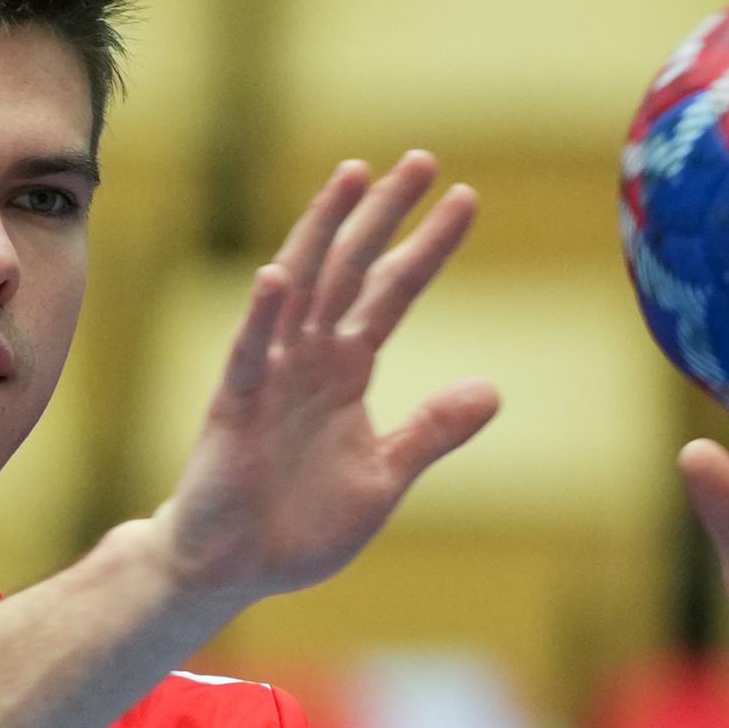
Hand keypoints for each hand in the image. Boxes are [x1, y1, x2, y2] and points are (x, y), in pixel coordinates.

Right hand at [150, 151, 500, 606]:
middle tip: (422, 159)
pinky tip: (277, 276)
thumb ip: (431, 431)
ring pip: (303, 287)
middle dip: (385, 214)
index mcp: (347, 370)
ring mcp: (273, 373)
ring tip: (354, 176)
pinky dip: (264, 315)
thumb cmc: (301, 523)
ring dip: (326, 231)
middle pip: (353, 268)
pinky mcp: (237, 404)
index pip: (393, 291)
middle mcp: (312, 356)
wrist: (235, 568)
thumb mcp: (384, 475)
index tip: (465, 199)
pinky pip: (251, 353)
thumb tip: (493, 389)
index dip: (429, 246)